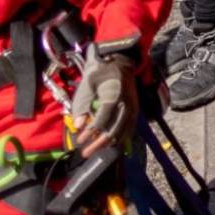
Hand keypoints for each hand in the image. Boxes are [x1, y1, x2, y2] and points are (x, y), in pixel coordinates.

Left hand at [68, 38, 139, 152]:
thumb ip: (81, 105)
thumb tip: (78, 126)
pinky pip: (129, 128)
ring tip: (96, 149)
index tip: (79, 140)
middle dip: (98, 144)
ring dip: (109, 143)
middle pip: (113, 130)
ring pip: (123, 132)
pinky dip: (120, 137)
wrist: (121, 61)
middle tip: (85, 153)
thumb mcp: (87, 84)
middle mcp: (127, 105)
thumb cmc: (101, 72)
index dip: (90, 133)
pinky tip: (111, 143)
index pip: (101, 121)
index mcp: (114, 97)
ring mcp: (133, 108)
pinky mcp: (136, 109)